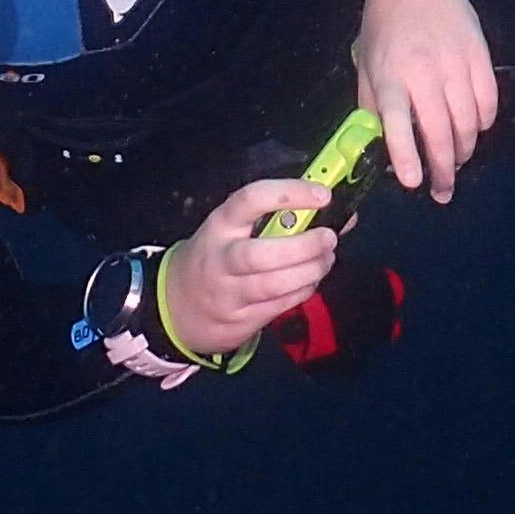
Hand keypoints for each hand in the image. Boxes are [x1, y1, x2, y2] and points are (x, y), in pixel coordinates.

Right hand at [160, 177, 338, 360]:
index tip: (322, 195)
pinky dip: (304, 290)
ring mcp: (229, 293)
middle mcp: (221, 258)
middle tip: (329, 237)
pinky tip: (311, 279)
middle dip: (303, 245)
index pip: (251, 200)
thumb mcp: (233, 229)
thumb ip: (278, 218)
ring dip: (310, 271)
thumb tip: (336, 209)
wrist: (179, 305)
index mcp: (220, 224)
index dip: (289, 194)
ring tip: (327, 258)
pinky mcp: (241, 319)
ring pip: (274, 285)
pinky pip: (280, 305)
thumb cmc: (216, 255)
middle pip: (260, 254)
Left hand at [354, 0, 497, 202]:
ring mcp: (456, 64)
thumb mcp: (366, 66)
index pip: (398, 121)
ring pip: (469, 123)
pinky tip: (474, 128)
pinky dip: (484, 124)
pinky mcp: (480, 56)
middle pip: (441, 131)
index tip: (413, 183)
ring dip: (464, 150)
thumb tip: (382, 151)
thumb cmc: (385, 28)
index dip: (406, 154)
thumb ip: (373, 109)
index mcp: (390, 76)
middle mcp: (424, 73)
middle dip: (444, 170)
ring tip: (456, 160)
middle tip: (442, 191)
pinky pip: (489, 102)